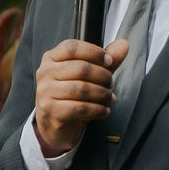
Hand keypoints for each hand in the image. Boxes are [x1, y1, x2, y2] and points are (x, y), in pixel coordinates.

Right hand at [31, 38, 127, 156]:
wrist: (54, 124)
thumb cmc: (70, 96)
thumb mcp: (88, 76)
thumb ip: (104, 61)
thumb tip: (123, 45)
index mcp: (51, 58)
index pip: (72, 47)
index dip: (94, 52)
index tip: (109, 61)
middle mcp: (45, 73)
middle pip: (80, 68)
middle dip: (103, 76)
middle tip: (110, 83)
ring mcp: (45, 92)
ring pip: (82, 89)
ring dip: (102, 94)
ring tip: (110, 98)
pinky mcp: (50, 110)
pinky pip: (80, 107)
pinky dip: (97, 109)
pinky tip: (104, 110)